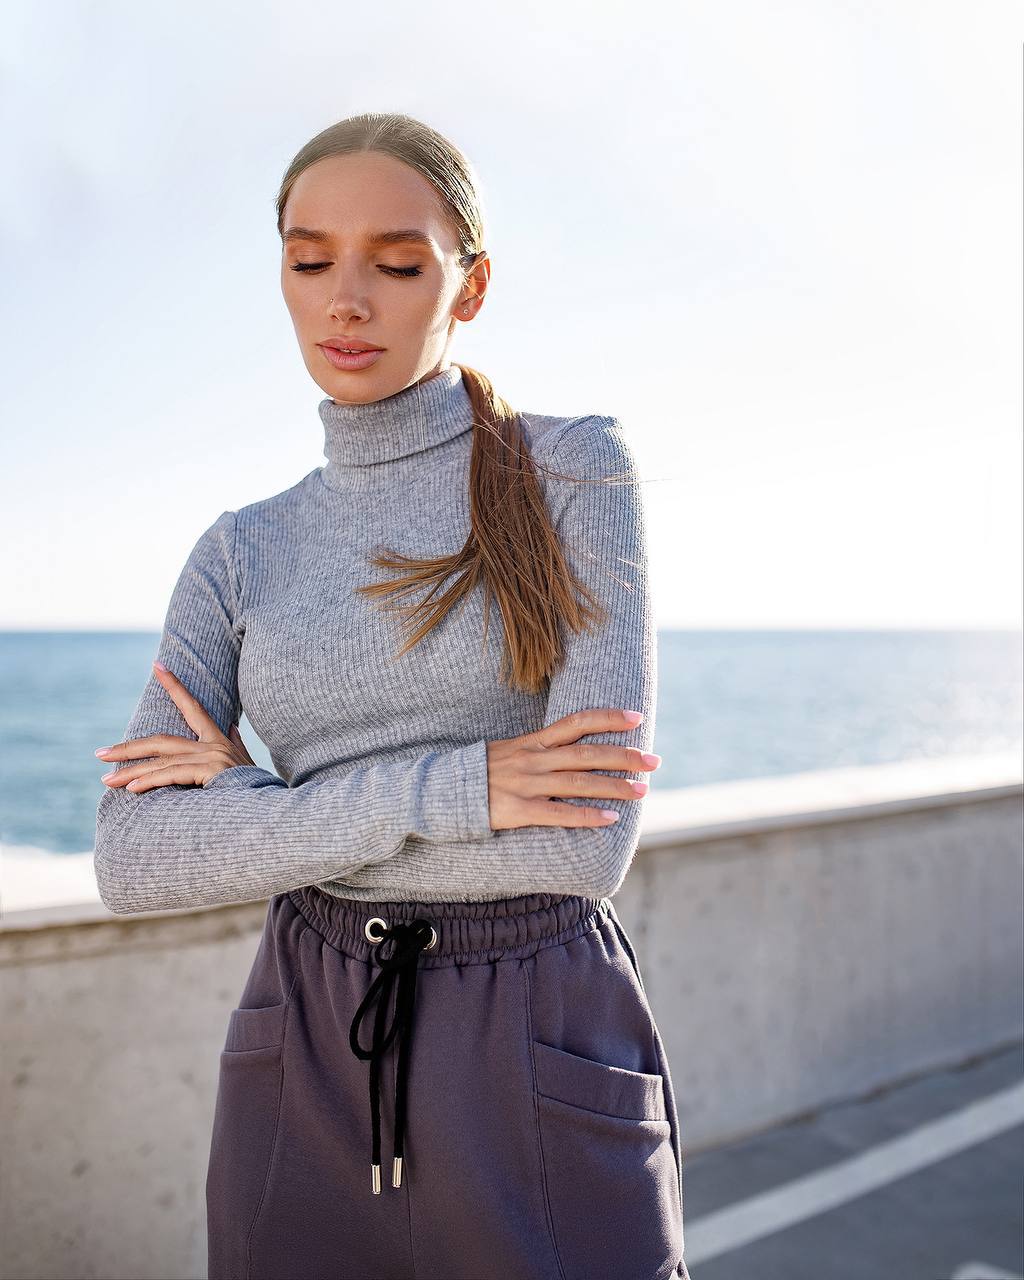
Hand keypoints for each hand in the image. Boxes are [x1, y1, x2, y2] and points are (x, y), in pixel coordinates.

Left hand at [95, 660, 256, 792]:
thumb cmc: (254, 787)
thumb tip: (231, 725)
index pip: (192, 707)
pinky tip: (132, 789)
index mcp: (218, 739)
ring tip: (106, 780)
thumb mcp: (244, 761)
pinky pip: (172, 774)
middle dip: (128, 747)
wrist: (270, 806)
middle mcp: (212, 745)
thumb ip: (235, 742)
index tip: (157, 666)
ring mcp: (211, 758)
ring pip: (161, 760)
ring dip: (130, 771)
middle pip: (161, 740)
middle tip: (100, 753)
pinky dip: (150, 781)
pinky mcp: (209, 772)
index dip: (174, 685)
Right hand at [485, 708, 660, 830]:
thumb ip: (542, 749)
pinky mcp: (519, 811)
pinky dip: (587, 816)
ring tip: (642, 791)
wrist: (442, 791)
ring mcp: (527, 784)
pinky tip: (610, 819)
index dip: (608, 718)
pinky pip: (558, 813)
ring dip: (614, 786)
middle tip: (655, 761)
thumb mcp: (511, 749)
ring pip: (579, 783)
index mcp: (533, 741)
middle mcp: (534, 759)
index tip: (637, 718)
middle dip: (624, 756)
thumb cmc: (482, 772)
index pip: (576, 722)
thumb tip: (577, 750)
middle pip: (587, 753)